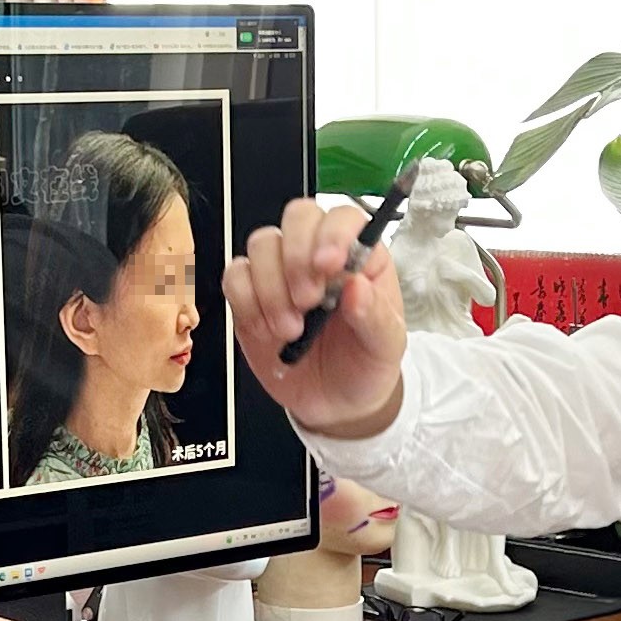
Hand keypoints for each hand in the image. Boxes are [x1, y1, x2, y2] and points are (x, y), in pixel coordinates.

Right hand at [222, 199, 406, 436]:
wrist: (335, 403)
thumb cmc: (366, 364)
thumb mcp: (386, 347)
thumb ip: (375, 316)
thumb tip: (358, 287)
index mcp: (361, 257)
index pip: (344, 218)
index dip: (333, 234)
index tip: (329, 265)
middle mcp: (319, 255)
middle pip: (298, 217)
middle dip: (297, 257)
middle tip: (308, 301)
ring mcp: (282, 271)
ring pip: (262, 245)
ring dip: (272, 289)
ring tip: (291, 329)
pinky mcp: (251, 294)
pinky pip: (235, 276)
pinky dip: (247, 303)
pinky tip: (267, 329)